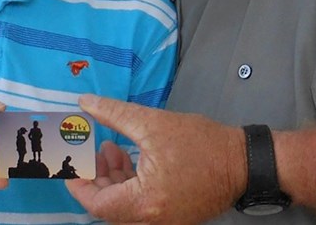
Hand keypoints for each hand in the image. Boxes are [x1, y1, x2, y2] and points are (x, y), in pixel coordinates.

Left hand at [66, 95, 246, 224]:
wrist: (244, 162)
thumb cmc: (204, 144)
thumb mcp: (155, 123)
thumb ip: (115, 114)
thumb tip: (84, 103)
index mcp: (144, 202)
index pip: (97, 204)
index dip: (79, 183)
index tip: (71, 162)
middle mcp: (152, 219)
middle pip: (108, 207)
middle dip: (96, 178)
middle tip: (92, 151)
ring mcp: (163, 221)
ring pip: (124, 207)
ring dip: (113, 180)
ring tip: (111, 149)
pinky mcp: (173, 216)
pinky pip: (140, 207)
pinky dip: (130, 186)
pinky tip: (131, 159)